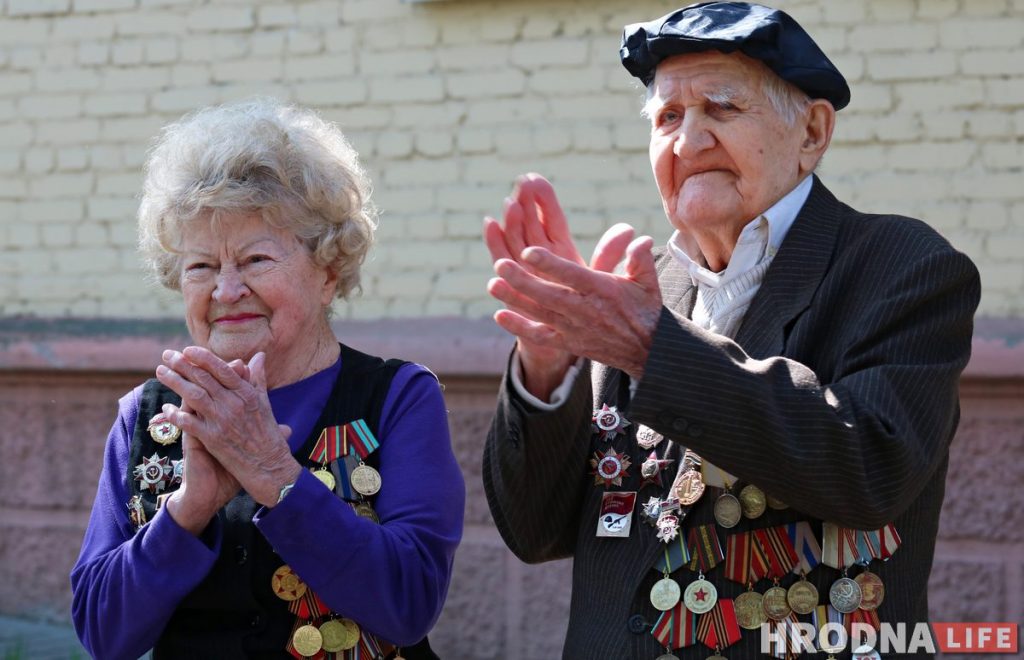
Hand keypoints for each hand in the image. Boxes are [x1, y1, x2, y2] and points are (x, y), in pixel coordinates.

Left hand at [156, 347, 300, 508]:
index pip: (222, 369)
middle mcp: (234, 404)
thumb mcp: (264, 402)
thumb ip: (258, 377)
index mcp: (247, 394)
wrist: (268, 466)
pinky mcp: (212, 439)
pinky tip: (165, 408)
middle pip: (204, 379)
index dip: (203, 358)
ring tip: (160, 373)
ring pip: (193, 396)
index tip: (188, 350)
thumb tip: (258, 355)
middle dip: (183, 365)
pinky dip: (175, 414)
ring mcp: (222, 421)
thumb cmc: (268, 434)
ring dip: (175, 382)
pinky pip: (188, 422)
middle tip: (167, 355)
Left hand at [485, 173, 660, 387]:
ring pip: (540, 314)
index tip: (528, 252)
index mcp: (602, 290)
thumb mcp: (647, 282)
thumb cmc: (645, 309)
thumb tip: (642, 240)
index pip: (572, 275)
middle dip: (523, 280)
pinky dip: (520, 327)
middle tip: (499, 264)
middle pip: (549, 295)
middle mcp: (585, 310)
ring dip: (516, 300)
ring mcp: (575, 329)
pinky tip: (499, 315)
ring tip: (493, 285)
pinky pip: (541, 336)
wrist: (647, 351)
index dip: (549, 264)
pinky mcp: (569, 343)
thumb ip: (640, 259)